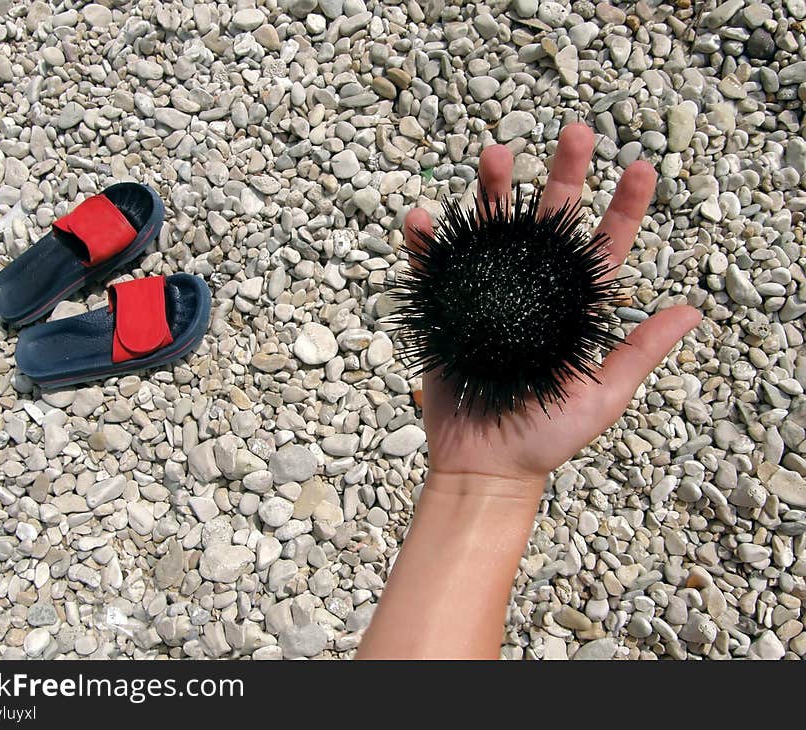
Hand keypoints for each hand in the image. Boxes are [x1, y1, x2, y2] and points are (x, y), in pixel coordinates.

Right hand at [403, 124, 701, 490]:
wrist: (484, 465)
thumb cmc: (546, 438)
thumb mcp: (604, 396)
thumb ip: (640, 352)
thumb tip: (694, 311)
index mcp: (573, 307)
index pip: (603, 248)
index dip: (624, 207)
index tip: (640, 167)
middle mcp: (532, 291)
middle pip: (548, 221)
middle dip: (562, 174)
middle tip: (573, 133)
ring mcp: (487, 295)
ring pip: (492, 229)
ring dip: (492, 189)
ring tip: (495, 155)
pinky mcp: (447, 309)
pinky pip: (434, 269)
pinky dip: (426, 243)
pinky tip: (423, 219)